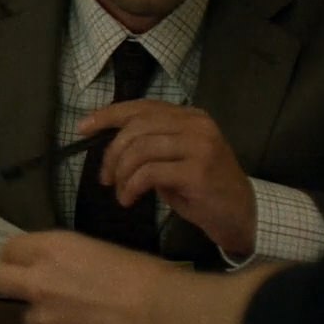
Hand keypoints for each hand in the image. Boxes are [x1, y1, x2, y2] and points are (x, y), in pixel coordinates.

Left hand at [0, 231, 175, 323]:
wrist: (159, 316)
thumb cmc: (141, 274)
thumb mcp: (98, 251)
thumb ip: (66, 259)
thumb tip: (59, 269)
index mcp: (49, 249)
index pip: (10, 249)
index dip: (18, 256)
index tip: (27, 261)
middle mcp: (38, 281)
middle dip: (8, 281)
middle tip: (29, 286)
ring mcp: (46, 317)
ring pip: (28, 317)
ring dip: (45, 316)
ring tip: (75, 316)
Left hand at [78, 100, 256, 255]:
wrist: (242, 216)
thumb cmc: (203, 189)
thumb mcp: (174, 159)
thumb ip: (149, 145)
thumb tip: (108, 145)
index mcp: (189, 116)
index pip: (141, 107)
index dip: (108, 115)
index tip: (82, 128)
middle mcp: (196, 124)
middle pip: (136, 127)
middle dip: (112, 153)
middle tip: (105, 178)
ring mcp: (200, 145)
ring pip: (140, 149)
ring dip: (122, 173)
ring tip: (121, 192)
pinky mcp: (198, 171)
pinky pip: (149, 173)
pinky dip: (131, 186)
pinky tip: (129, 199)